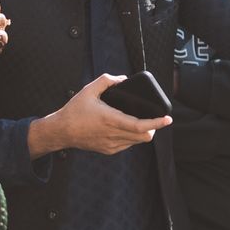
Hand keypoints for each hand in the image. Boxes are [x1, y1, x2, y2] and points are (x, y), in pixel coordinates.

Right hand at [31, 73, 171, 157]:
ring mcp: (111, 145)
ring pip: (137, 142)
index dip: (157, 122)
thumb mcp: (88, 90)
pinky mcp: (108, 150)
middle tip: (155, 117)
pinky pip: (127, 145)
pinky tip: (127, 129)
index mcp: (111, 120)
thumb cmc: (74, 111)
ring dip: (143, 133)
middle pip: (144, 136)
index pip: (140, 125)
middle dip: (153, 127)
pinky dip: (132, 137)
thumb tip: (122, 79)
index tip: (168, 118)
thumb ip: (106, 81)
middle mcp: (113, 135)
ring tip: (143, 122)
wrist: (61, 132)